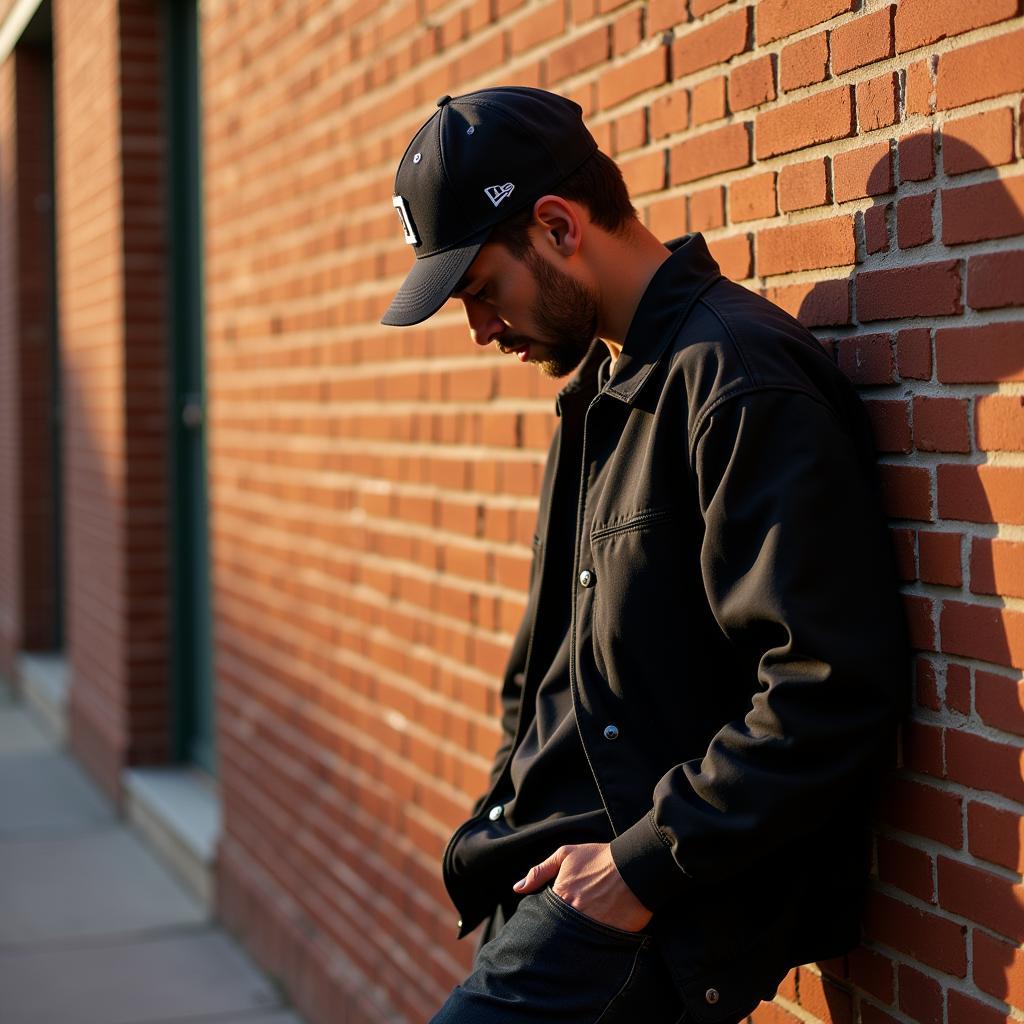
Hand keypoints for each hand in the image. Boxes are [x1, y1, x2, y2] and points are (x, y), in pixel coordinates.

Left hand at [512, 842, 652, 932]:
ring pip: (573, 940)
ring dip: (573, 938)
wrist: (634, 865)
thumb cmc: (599, 857)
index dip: (544, 917)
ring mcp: (591, 926)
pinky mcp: (609, 936)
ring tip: (577, 933)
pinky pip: (595, 946)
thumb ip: (540, 871)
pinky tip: (592, 939)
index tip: (549, 916)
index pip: (543, 915)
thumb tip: (517, 888)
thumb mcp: (565, 855)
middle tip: (563, 926)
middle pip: (557, 930)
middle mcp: (573, 913)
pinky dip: (591, 945)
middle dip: (557, 930)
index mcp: (560, 895)